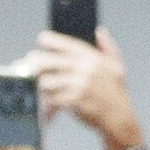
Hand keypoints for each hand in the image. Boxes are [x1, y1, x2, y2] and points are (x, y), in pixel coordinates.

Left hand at [30, 26, 141, 149]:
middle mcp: (84, 69)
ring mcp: (77, 85)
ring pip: (46, 80)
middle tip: (30, 63)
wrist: (119, 118)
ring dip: (40, 82)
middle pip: (49, 61)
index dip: (50, 41)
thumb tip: (99, 32)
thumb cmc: (116, 93)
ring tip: (39, 83)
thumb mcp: (117, 66)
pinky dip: (47, 99)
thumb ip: (108, 47)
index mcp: (92, 58)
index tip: (42, 39)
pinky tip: (46, 99)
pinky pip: (51, 97)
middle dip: (36, 62)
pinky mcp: (72, 101)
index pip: (65, 44)